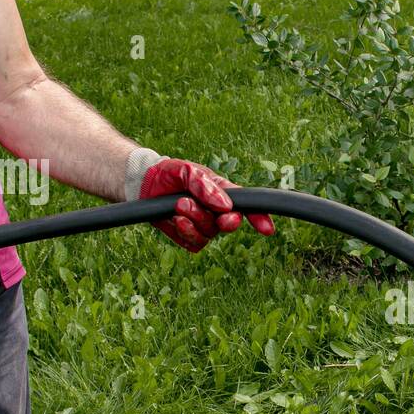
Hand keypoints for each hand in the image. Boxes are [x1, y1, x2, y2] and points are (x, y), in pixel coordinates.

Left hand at [141, 159, 274, 252]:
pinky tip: (176, 219)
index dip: (259, 218)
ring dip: (196, 219)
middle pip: (230, 224)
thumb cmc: (171, 174)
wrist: (146, 185)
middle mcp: (218, 213)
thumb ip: (205, 185)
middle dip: (225, 221)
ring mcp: (205, 227)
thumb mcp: (187, 170)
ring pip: (210, 233)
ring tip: (180, 204)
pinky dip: (186, 231)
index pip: (247, 207)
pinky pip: (195, 242)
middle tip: (219, 215)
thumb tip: (225, 205)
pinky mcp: (190, 238)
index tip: (266, 229)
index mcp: (224, 194)